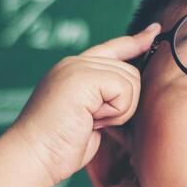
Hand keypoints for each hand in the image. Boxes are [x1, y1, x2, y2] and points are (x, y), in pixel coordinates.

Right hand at [5, 23, 160, 186]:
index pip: (112, 48)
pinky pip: (124, 89)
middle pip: (130, 71)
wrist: (33, 155)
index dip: (135, 41)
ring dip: (118, 110)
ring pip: (130, 80)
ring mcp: (78, 67)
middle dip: (122, 104)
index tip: (154, 31)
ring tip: (90, 122)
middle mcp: (75, 63)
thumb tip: (129, 91)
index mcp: (73, 70)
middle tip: (93, 122)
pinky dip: (116, 112)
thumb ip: (102, 98)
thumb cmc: (57, 146)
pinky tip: (92, 121)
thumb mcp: (86, 117)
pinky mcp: (84, 77)